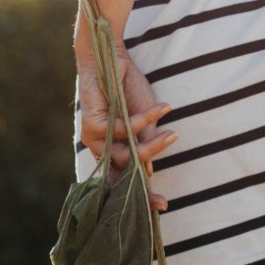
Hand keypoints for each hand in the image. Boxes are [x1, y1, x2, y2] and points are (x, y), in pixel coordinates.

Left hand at [76, 41, 176, 210]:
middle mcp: (100, 148)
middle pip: (122, 176)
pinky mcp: (92, 124)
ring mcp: (94, 138)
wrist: (112, 58)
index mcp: (113, 149)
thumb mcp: (145, 121)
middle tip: (164, 202)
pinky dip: (144, 121)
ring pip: (125, 156)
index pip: (123, 180)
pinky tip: (161, 109)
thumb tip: (150, 173)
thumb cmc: (128, 88)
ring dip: (151, 147)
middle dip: (141, 192)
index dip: (139, 197)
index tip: (162, 207)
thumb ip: (145, 144)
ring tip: (172, 134)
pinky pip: (124, 132)